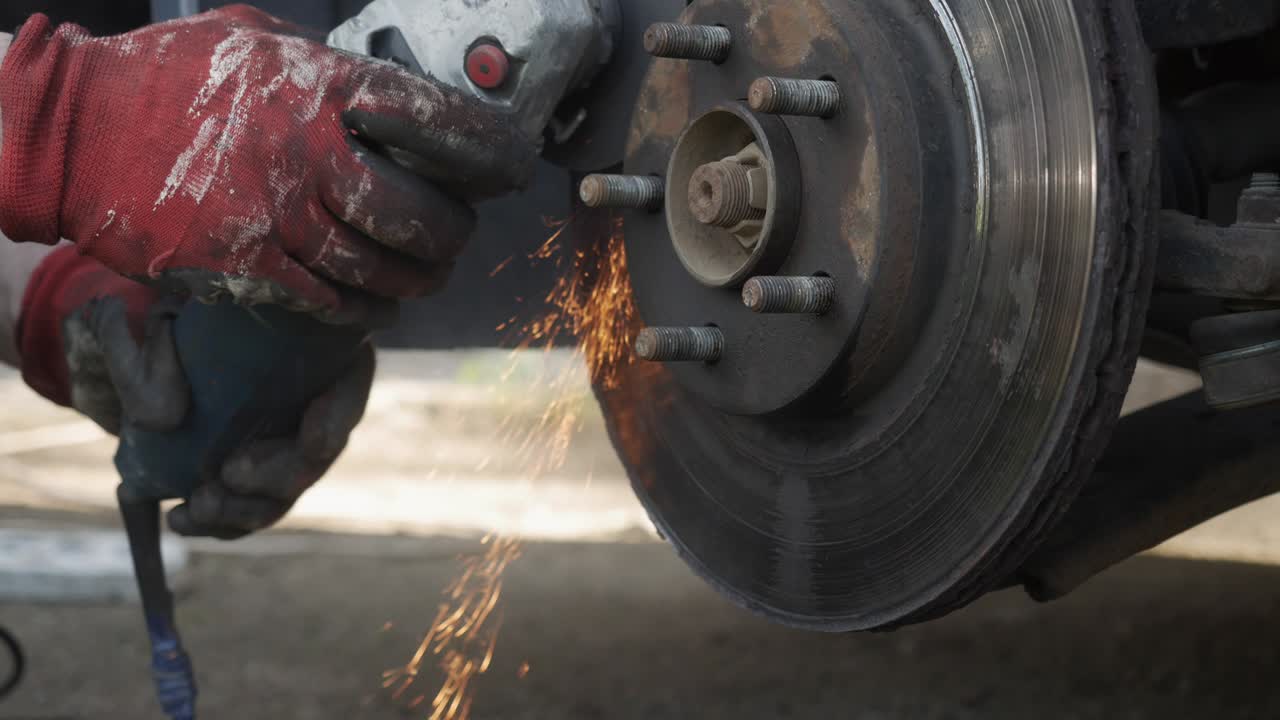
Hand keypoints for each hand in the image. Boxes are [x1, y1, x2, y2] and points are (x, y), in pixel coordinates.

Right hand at [0, 6, 535, 321]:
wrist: (72, 128)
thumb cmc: (168, 78)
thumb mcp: (254, 40)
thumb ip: (325, 67)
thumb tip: (386, 87)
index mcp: (324, 85)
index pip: (441, 122)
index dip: (488, 154)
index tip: (507, 170)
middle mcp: (310, 149)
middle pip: (422, 214)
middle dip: (451, 236)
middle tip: (452, 238)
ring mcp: (277, 210)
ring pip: (380, 267)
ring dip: (411, 282)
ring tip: (420, 279)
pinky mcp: (244, 262)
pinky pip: (328, 299)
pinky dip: (357, 308)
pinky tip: (363, 303)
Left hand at [18, 246, 373, 538]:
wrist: (172, 333)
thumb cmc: (182, 318)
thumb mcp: (168, 319)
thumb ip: (158, 358)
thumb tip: (158, 417)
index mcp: (327, 358)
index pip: (348, 393)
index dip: (336, 419)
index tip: (314, 439)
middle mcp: (317, 406)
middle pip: (314, 456)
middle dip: (276, 476)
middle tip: (230, 473)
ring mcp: (287, 446)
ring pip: (282, 493)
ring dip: (244, 509)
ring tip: (199, 506)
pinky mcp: (256, 474)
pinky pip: (250, 508)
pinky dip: (219, 522)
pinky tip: (180, 519)